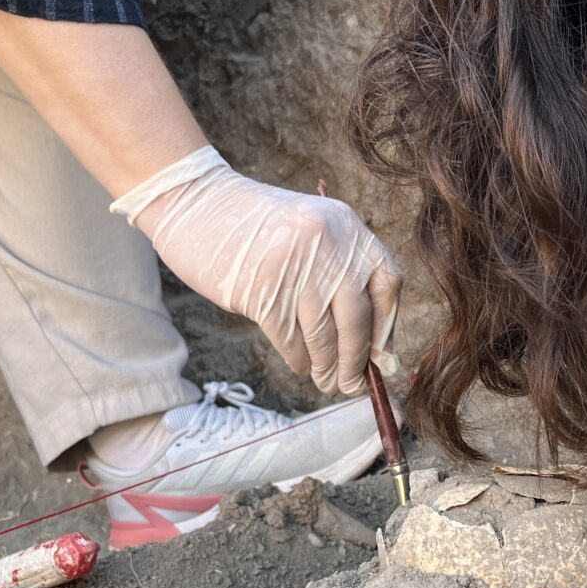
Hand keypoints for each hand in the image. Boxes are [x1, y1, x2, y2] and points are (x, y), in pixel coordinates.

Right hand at [115, 147, 403, 395]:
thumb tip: (373, 342)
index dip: (386, 326)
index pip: (388, 284)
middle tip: (352, 384)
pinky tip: (301, 364)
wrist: (198, 203)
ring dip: (327, 367)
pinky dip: (299, 359)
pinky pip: (290, 339)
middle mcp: (329, 245)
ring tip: (326, 381)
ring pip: (324, 335)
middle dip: (356, 360)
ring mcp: (295, 268)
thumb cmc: (259, 226)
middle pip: (357, 319)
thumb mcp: (314, 233)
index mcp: (348, 227)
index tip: (380, 355)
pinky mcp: (261, 292)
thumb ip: (343, 272)